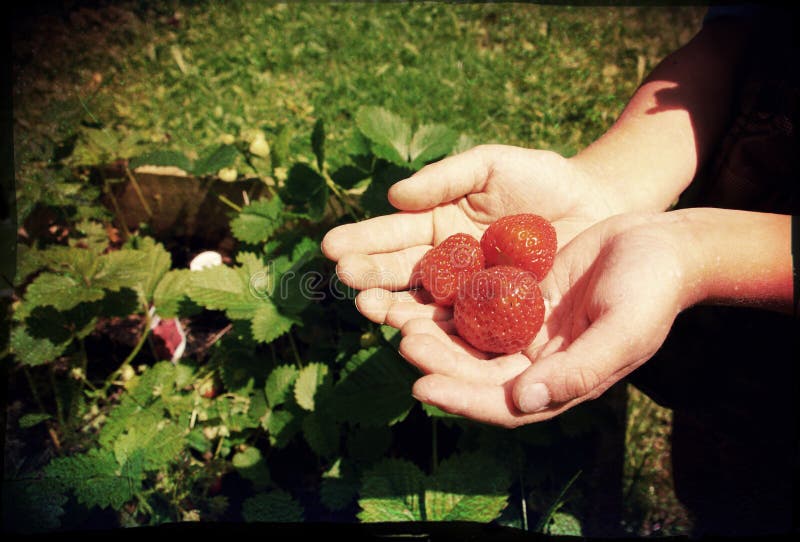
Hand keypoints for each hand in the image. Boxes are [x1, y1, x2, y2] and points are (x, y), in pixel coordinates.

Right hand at [322, 144, 616, 326]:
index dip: (363, 241)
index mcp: (438, 224)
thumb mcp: (492, 165)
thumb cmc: (545, 179)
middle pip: (402, 274)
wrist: (600, 205)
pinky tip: (414, 333)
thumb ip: (444, 177)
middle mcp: (447, 263)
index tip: (331, 247)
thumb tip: (393, 195)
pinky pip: (465, 326)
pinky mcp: (499, 318)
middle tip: (344, 280)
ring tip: (371, 308)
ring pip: (426, 304)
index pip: (393, 235)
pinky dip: (440, 331)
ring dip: (396, 307)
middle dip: (371, 277)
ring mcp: (471, 293)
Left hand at [398, 212, 698, 426]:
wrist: (663, 246)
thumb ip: (578, 370)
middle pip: (477, 371)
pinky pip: (480, 301)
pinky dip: (452, 300)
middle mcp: (539, 363)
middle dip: (439, 361)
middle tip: (403, 342)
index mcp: (562, 383)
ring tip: (399, 318)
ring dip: (436, 333)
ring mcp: (528, 329)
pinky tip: (423, 287)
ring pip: (472, 339)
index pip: (503, 404)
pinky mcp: (521, 296)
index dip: (461, 399)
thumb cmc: (652, 291)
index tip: (422, 388)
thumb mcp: (622, 331)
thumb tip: (524, 402)